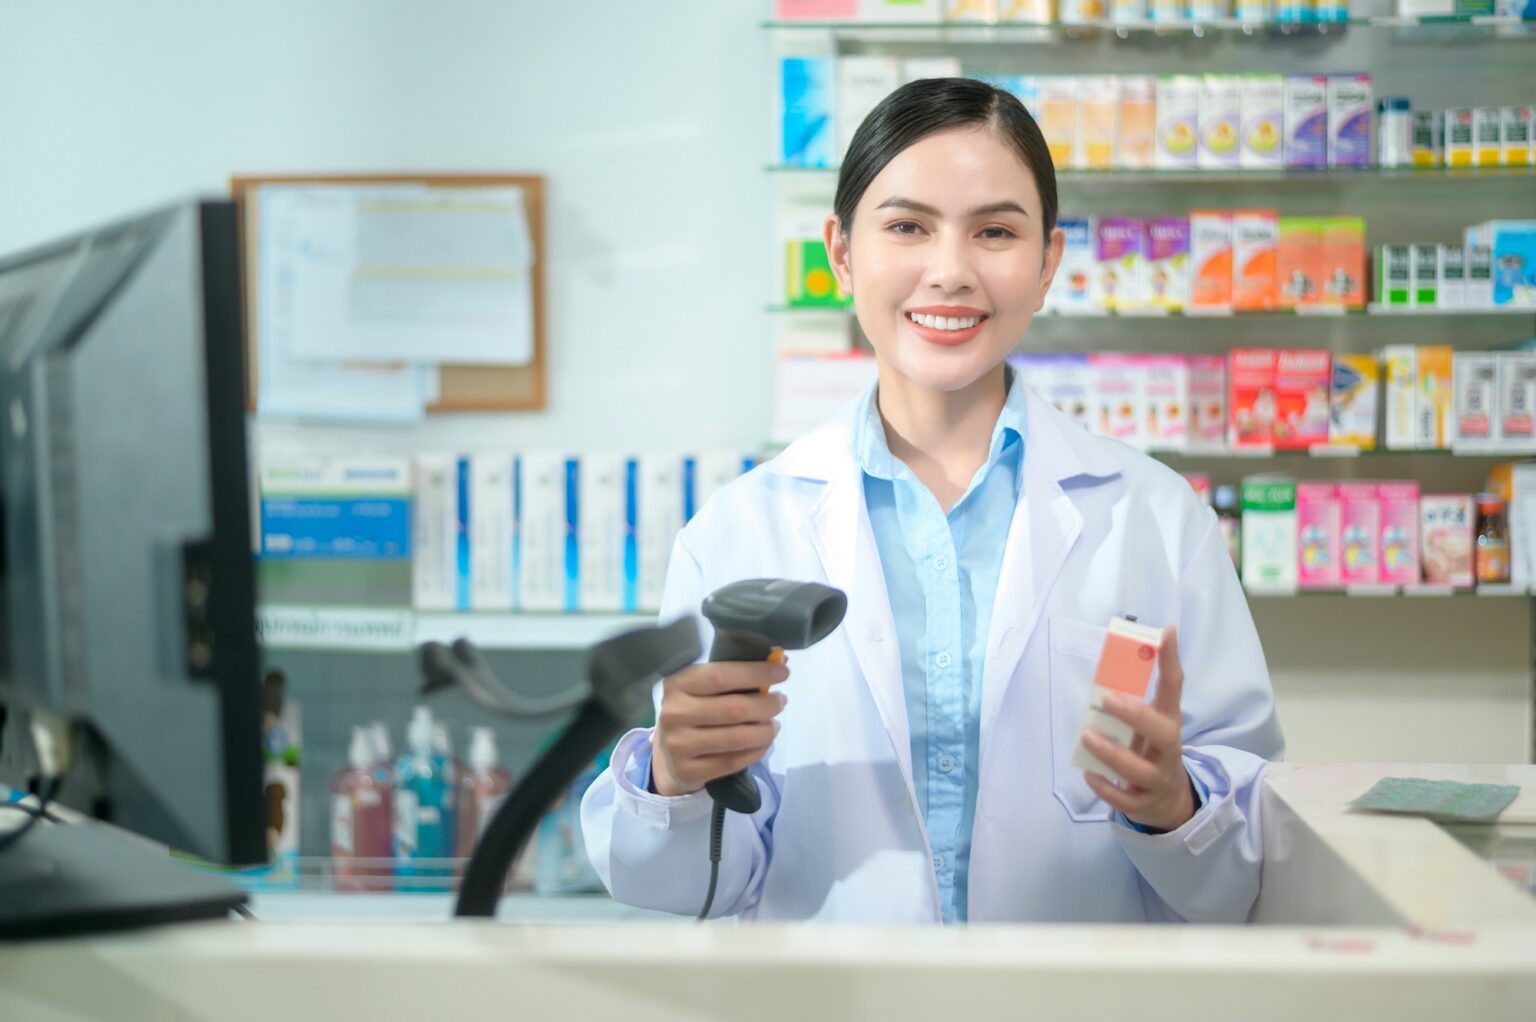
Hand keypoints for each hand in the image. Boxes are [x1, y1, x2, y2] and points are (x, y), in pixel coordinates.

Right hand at [650, 659, 788, 796]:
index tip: (782, 672)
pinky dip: (755, 752)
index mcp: (677, 684)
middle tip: (780, 702)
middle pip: (734, 708)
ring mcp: (679, 744)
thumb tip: (780, 661)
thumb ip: (735, 675)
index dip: (756, 673)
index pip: (721, 675)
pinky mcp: (688, 770)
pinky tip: (762, 743)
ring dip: (765, 731)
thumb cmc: (694, 711)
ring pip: (737, 738)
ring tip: (774, 725)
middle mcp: (675, 713)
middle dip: (767, 705)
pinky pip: (733, 762)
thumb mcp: (703, 688)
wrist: (668, 755)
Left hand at [1081, 626, 1196, 832]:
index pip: (1175, 688)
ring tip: (1086, 737)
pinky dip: (1106, 788)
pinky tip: (1089, 773)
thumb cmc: (1151, 751)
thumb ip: (1133, 700)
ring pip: (1141, 771)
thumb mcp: (1149, 724)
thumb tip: (1110, 667)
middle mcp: (1168, 751)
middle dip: (1137, 716)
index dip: (1171, 660)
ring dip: (1113, 753)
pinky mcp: (1144, 804)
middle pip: (1165, 734)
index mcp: (1169, 723)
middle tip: (1108, 700)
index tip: (1165, 632)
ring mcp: (1158, 780)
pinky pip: (1126, 800)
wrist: (1169, 802)